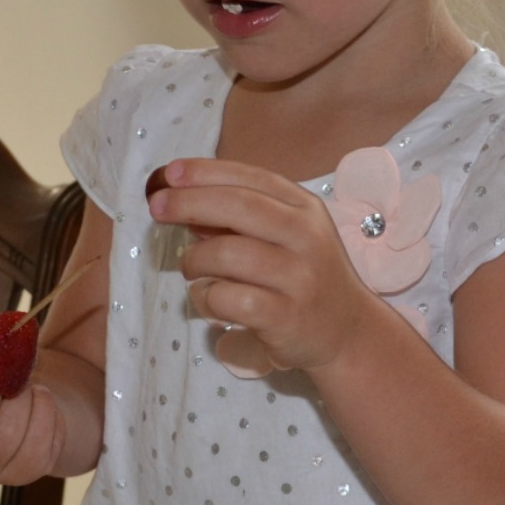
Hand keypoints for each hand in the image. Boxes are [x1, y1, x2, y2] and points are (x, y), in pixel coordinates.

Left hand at [146, 157, 378, 373]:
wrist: (347, 332)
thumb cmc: (304, 277)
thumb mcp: (286, 237)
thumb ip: (242, 217)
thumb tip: (182, 200)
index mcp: (304, 208)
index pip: (251, 178)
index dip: (206, 172)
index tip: (169, 174)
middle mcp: (305, 237)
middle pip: (239, 206)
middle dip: (189, 202)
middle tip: (157, 208)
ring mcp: (298, 277)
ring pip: (228, 254)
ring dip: (195, 259)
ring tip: (190, 267)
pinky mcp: (285, 317)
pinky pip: (229, 299)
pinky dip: (207, 297)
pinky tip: (209, 299)